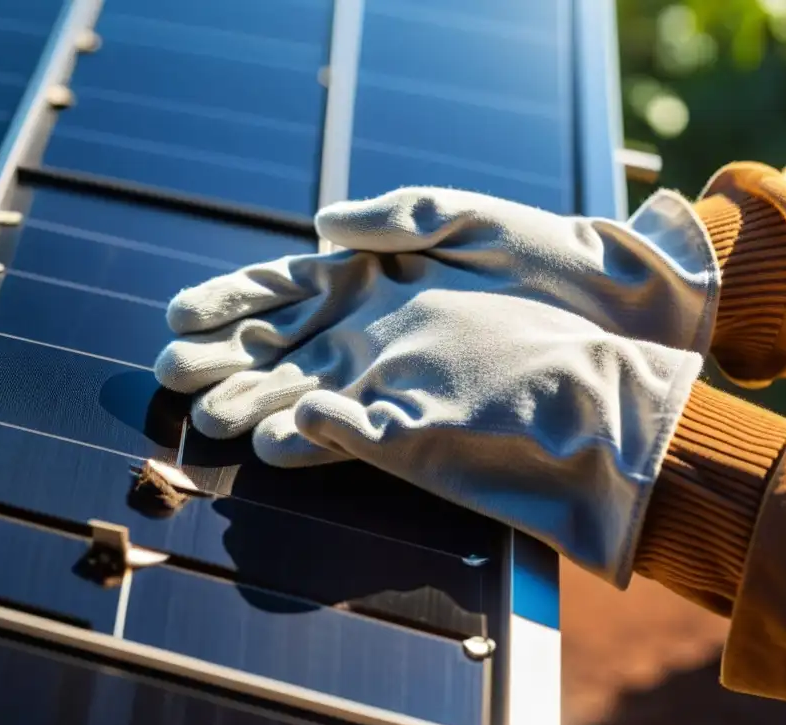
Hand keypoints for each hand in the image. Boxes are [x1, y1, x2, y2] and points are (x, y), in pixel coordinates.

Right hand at [161, 187, 715, 396]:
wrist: (617, 314)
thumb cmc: (548, 255)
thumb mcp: (470, 217)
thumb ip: (397, 216)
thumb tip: (321, 226)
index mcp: (367, 276)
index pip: (279, 287)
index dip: (227, 301)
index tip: (177, 313)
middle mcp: (366, 328)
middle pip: (275, 345)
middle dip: (219, 360)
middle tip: (168, 374)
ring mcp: (389, 374)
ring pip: (300, 389)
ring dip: (250, 404)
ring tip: (203, 417)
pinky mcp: (420, 415)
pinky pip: (353, 429)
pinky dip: (312, 438)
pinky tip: (273, 445)